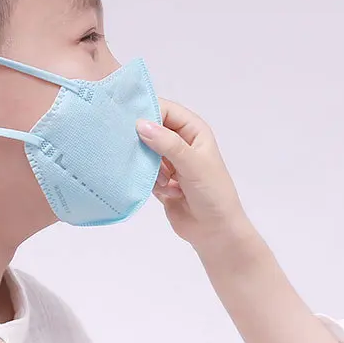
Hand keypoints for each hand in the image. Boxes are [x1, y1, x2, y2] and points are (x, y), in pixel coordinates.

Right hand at [137, 101, 252, 250]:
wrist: (215, 232)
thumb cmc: (212, 193)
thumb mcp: (194, 165)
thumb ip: (168, 144)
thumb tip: (140, 124)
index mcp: (193, 130)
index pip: (165, 110)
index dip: (147, 112)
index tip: (128, 122)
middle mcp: (180, 142)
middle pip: (151, 130)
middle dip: (143, 143)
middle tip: (137, 153)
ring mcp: (169, 161)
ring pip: (145, 153)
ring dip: (151, 168)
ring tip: (166, 182)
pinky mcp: (160, 180)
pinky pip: (144, 172)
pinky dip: (151, 182)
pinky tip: (167, 192)